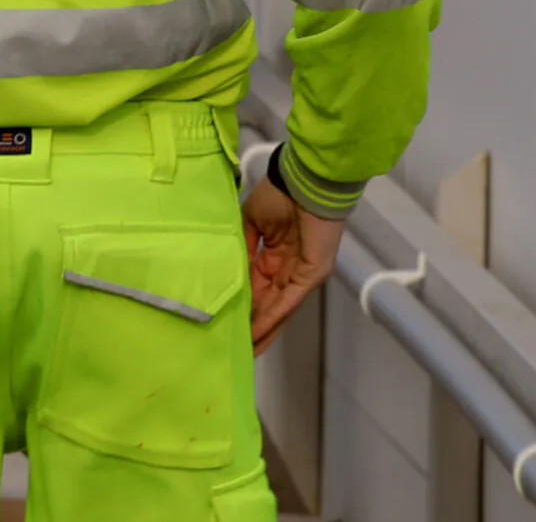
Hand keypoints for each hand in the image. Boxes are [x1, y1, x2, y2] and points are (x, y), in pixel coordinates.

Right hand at [244, 179, 345, 353]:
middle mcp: (288, 270)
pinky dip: (272, 317)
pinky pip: (288, 301)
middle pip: (267, 304)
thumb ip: (243, 247)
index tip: (224, 322)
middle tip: (234, 348)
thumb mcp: (251, 222)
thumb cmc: (279, 196)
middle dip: (252, 326)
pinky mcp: (311, 275)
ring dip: (262, 330)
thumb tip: (229, 268)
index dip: (242, 305)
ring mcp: (301, 275)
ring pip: (278, 309)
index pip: (255, 288)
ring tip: (245, 350)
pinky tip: (257, 332)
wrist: (305, 183)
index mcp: (273, 257)